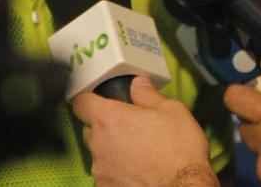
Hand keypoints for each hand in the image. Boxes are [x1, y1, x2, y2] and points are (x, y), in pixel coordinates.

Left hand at [72, 76, 217, 186]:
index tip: (98, 100)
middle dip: (105, 127)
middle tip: (129, 128)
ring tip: (138, 153)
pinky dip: (117, 172)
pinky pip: (106, 174)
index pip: (81, 102)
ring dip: (112, 151)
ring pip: (99, 153)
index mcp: (110, 119)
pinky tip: (137, 171)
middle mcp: (99, 144)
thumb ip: (148, 94)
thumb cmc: (179, 152)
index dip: (89, 99)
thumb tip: (138, 84)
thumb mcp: (172, 111)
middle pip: (91, 129)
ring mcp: (100, 169)